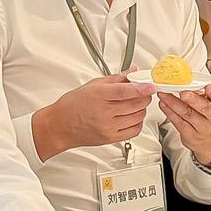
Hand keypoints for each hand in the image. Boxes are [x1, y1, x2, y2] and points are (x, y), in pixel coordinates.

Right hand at [35, 74, 156, 156]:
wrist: (60, 126)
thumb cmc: (73, 105)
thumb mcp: (92, 85)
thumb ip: (115, 79)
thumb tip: (132, 72)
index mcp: (99, 96)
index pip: (125, 91)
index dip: (141, 88)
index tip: (151, 85)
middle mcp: (104, 112)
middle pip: (135, 104)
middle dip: (144, 96)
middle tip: (143, 92)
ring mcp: (108, 127)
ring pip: (137, 117)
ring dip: (141, 109)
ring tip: (135, 104)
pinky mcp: (111, 138)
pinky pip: (134, 131)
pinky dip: (138, 122)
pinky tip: (132, 117)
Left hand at [155, 81, 210, 163]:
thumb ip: (204, 94)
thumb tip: (188, 80)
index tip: (210, 87)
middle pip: (203, 107)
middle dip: (192, 99)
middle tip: (183, 92)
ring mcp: (201, 127)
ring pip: (186, 114)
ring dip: (173, 102)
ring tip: (164, 94)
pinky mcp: (189, 134)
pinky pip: (178, 122)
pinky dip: (169, 112)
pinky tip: (164, 104)